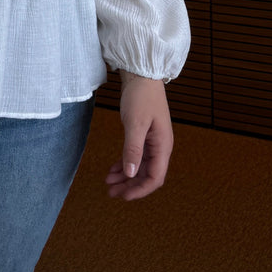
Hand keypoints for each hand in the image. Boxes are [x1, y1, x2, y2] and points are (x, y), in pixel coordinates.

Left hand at [105, 72, 173, 200]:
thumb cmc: (141, 97)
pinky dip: (124, 164)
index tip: (124, 196)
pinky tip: (112, 170)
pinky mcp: (143, 136)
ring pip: (139, 167)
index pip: (155, 177)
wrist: (142, 75)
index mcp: (162, 146)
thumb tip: (131, 174)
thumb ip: (133, 149)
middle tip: (111, 193)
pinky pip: (135, 157)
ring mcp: (151, 142)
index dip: (140, 190)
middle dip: (130, 186)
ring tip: (108, 184)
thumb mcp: (135, 123)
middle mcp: (159, 147)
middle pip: (146, 175)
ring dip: (125, 177)